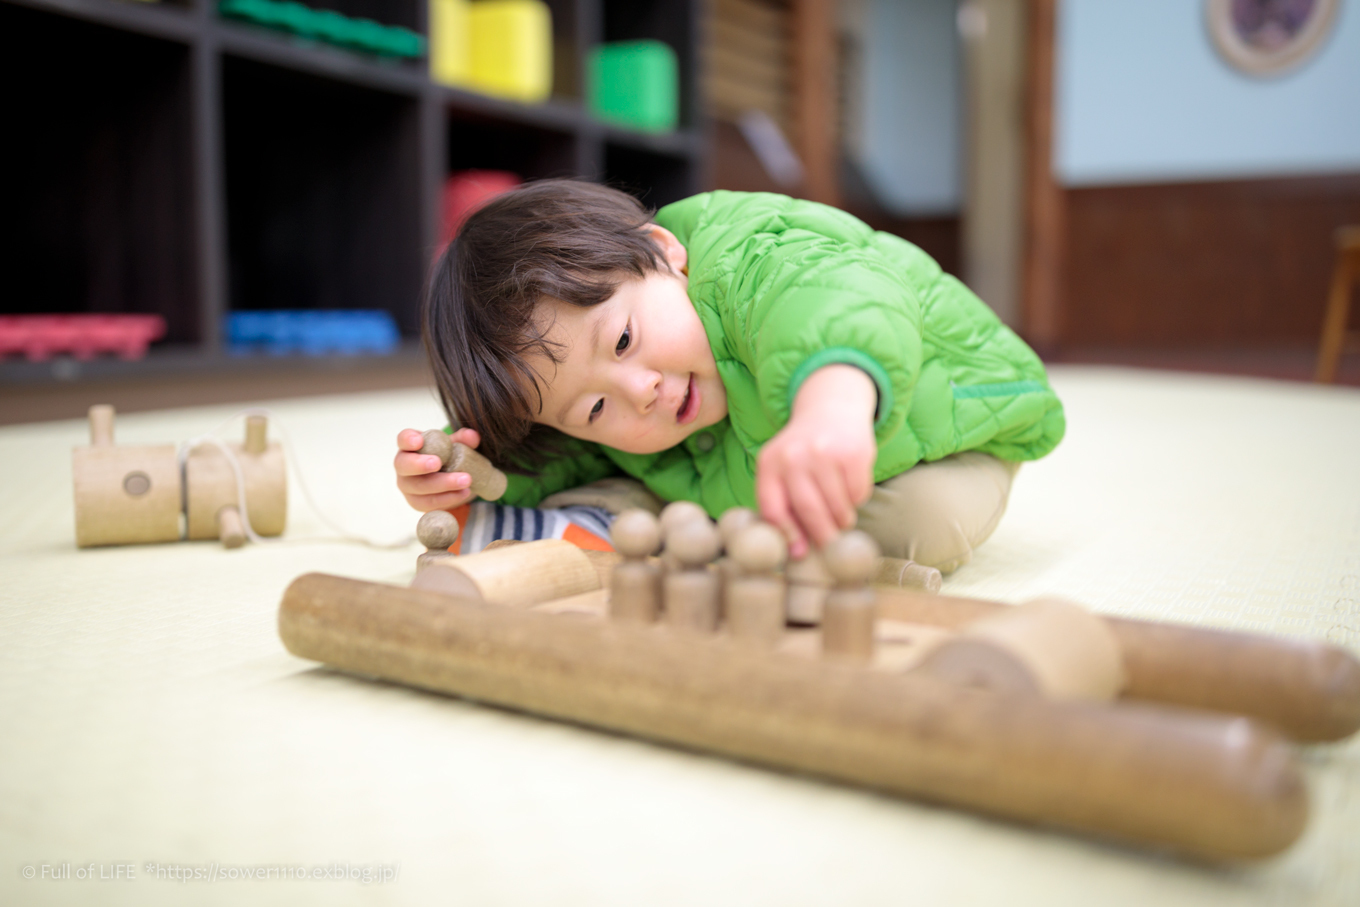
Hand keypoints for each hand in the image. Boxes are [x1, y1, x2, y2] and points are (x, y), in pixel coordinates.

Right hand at [394, 427, 481, 512]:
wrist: (448, 479)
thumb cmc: (446, 456)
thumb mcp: (455, 445)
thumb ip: (463, 439)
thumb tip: (472, 436)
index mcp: (410, 446)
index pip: (403, 439)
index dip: (408, 440)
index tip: (419, 441)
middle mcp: (403, 465)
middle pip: (404, 465)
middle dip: (419, 464)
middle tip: (437, 463)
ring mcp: (407, 486)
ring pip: (419, 487)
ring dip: (443, 484)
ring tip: (465, 480)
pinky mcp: (417, 502)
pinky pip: (430, 503)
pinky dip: (448, 498)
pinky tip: (463, 493)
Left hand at [756, 365, 877, 558]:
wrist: (830, 409)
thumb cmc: (803, 452)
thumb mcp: (782, 469)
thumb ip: (783, 505)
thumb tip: (798, 552)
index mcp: (769, 463)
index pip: (773, 509)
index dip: (788, 535)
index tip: (800, 552)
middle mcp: (794, 456)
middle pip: (808, 510)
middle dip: (822, 535)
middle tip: (830, 545)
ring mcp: (824, 453)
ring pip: (836, 506)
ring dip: (842, 520)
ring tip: (841, 516)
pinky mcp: (852, 453)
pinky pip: (857, 494)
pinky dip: (857, 500)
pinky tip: (850, 488)